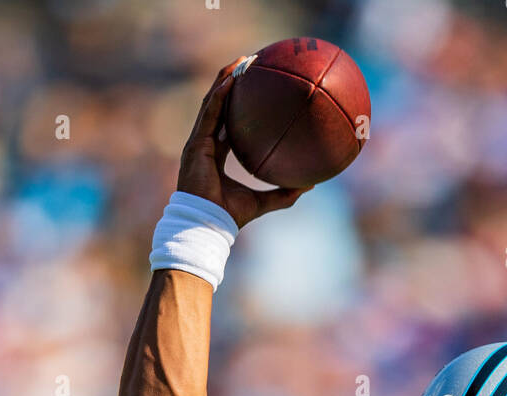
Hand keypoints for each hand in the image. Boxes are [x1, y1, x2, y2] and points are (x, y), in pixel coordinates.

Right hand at [176, 59, 312, 226]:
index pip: (227, 122)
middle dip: (232, 81)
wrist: (207, 225)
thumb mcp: (263, 201)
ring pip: (212, 101)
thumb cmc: (230, 217)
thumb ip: (284, 193)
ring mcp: (198, 141)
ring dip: (225, 78)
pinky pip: (209, 112)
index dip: (238, 103)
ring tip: (242, 60)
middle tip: (251, 64)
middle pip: (219, 104)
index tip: (254, 87)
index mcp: (216, 154)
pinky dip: (220, 94)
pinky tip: (232, 78)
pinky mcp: (195, 143)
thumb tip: (311, 184)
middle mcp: (206, 143)